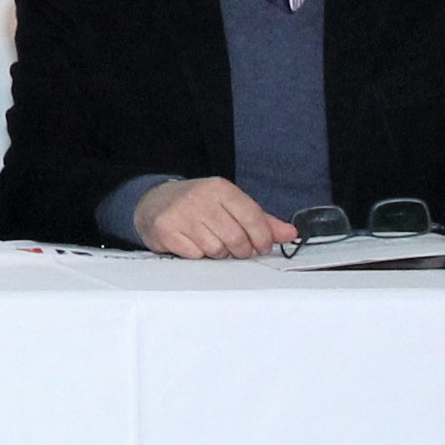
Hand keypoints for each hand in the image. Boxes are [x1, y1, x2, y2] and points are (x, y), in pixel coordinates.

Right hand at [133, 176, 297, 259]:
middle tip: (236, 249)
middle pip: (236, 238)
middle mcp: (200, 198)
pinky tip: (193, 244)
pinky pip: (195, 256)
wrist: (154, 203)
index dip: (262, 238)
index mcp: (220, 188)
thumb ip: (261, 220)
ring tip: (210, 243)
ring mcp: (181, 214)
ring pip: (216, 250)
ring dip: (218, 253)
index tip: (262, 247)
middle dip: (241, 250)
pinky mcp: (166, 231)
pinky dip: (198, 255)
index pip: (252, 217)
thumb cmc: (198, 206)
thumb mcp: (229, 205)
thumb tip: (290, 233)